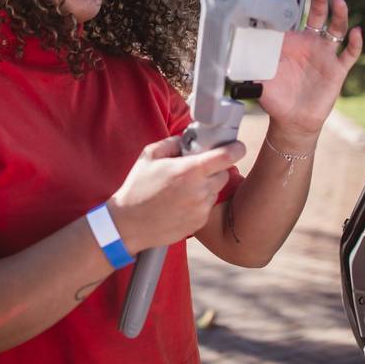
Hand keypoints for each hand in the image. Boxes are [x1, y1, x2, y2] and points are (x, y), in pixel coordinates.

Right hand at [107, 136, 245, 253]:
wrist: (128, 224)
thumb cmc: (137, 188)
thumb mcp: (149, 156)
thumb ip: (172, 143)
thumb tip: (187, 139)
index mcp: (189, 170)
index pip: (226, 156)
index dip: (235, 149)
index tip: (236, 146)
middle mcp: (199, 190)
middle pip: (224, 174)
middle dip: (214, 169)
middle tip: (195, 169)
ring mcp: (201, 208)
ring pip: (215, 191)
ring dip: (205, 186)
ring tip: (182, 188)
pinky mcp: (199, 223)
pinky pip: (207, 207)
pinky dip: (199, 202)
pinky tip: (180, 202)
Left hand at [259, 0, 362, 137]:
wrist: (292, 120)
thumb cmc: (274, 97)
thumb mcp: (258, 79)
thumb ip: (249, 65)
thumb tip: (231, 56)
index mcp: (290, 43)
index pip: (293, 18)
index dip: (294, 3)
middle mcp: (309, 44)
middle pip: (318, 16)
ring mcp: (325, 55)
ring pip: (336, 29)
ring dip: (339, 14)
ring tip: (338, 1)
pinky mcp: (337, 69)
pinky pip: (349, 54)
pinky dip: (354, 43)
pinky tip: (356, 32)